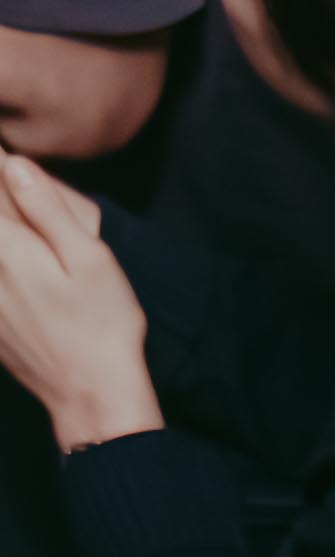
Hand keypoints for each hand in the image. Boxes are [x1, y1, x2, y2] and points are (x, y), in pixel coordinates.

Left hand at [0, 155, 160, 451]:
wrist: (91, 396)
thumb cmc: (103, 327)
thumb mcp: (90, 260)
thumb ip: (48, 209)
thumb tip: (15, 164)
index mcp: (8, 245)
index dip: (4, 171)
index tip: (12, 161)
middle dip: (5, 204)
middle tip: (17, 182)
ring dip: (8, 240)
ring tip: (36, 252)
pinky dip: (9, 274)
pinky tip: (31, 281)